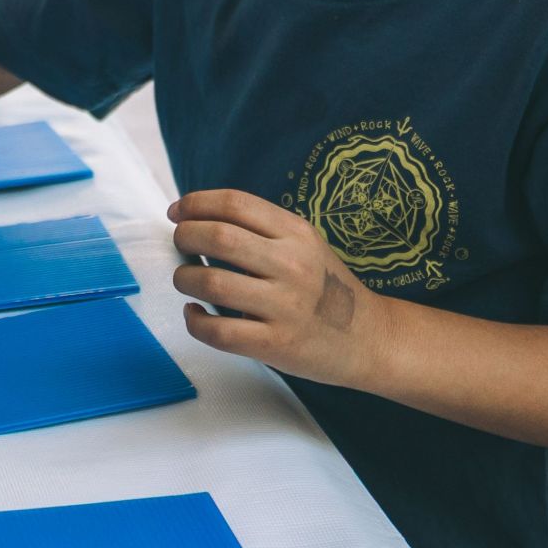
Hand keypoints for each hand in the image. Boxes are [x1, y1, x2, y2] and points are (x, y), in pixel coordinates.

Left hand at [168, 190, 389, 387]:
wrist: (371, 338)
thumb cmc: (325, 288)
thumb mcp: (305, 244)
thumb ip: (261, 230)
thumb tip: (197, 217)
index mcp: (296, 233)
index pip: (234, 203)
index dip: (195, 203)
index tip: (177, 213)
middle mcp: (292, 265)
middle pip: (217, 236)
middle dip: (184, 236)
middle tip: (180, 244)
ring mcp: (285, 306)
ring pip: (210, 282)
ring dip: (184, 278)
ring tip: (187, 280)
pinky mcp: (276, 344)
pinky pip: (217, 331)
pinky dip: (194, 321)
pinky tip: (196, 314)